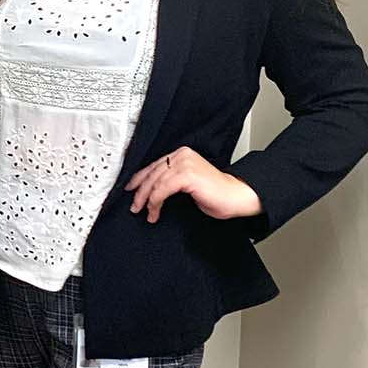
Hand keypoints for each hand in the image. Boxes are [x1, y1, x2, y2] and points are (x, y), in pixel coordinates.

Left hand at [125, 146, 263, 224]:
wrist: (236, 197)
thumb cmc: (215, 194)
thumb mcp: (187, 184)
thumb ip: (171, 181)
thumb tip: (150, 190)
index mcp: (181, 154)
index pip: (154, 166)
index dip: (139, 179)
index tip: (130, 190)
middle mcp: (182, 155)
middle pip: (152, 173)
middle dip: (140, 192)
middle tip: (134, 207)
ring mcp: (184, 163)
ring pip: (155, 182)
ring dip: (147, 200)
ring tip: (146, 213)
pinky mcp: (187, 175)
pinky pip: (162, 190)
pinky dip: (155, 202)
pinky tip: (155, 212)